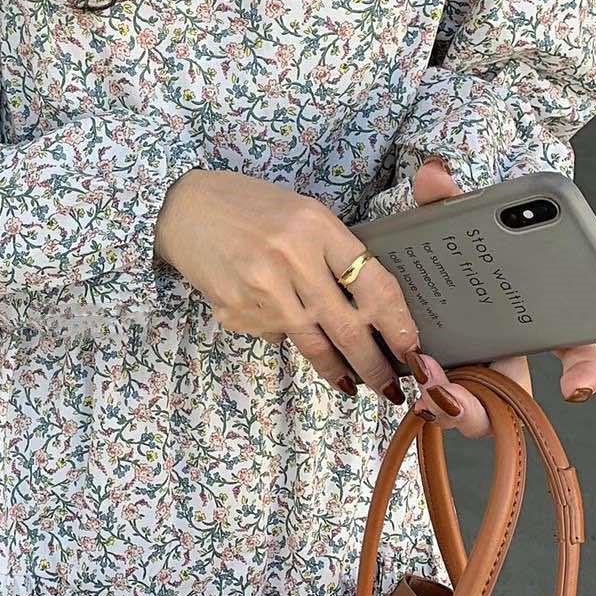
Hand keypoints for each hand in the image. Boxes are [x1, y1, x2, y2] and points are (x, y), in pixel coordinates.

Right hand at [154, 168, 420, 401]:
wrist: (183, 208)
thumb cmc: (249, 206)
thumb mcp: (301, 213)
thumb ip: (332, 253)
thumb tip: (363, 309)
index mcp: (315, 227)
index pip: (374, 285)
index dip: (399, 325)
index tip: (413, 350)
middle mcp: (290, 259)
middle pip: (347, 328)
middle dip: (375, 365)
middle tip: (392, 390)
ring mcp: (260, 289)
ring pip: (311, 343)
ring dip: (337, 370)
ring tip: (353, 385)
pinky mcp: (234, 310)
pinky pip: (272, 335)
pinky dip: (284, 336)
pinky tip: (282, 326)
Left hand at [407, 156, 595, 437]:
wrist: (412, 252)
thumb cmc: (449, 240)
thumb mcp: (448, 216)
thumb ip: (445, 198)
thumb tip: (433, 176)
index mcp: (525, 310)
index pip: (573, 343)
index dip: (582, 368)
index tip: (575, 387)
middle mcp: (504, 341)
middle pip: (513, 389)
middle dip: (488, 403)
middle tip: (456, 392)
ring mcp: (470, 356)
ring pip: (474, 400)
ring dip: (453, 405)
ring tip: (425, 388)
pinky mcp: (434, 363)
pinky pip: (436, 394)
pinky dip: (427, 400)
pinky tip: (410, 393)